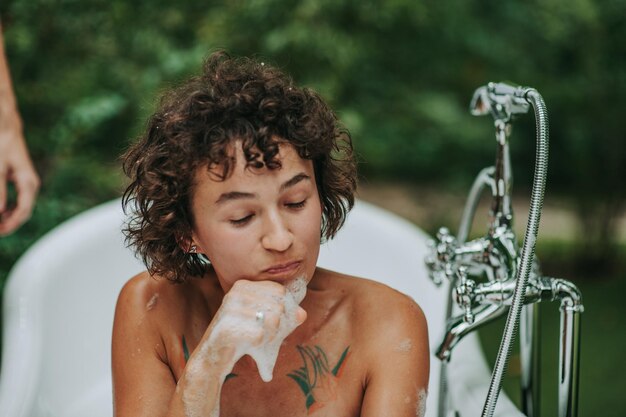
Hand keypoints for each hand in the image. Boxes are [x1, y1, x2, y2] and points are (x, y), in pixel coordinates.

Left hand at [0, 116, 39, 235]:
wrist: (5, 126)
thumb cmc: (2, 144)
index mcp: (29, 184)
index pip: (23, 212)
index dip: (10, 225)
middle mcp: (29, 186)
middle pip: (22, 213)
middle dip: (7, 223)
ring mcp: (24, 183)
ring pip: (17, 208)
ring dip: (5, 217)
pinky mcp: (16, 180)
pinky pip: (13, 200)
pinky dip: (4, 207)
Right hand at [210, 279, 306, 353]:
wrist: (213, 357)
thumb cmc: (242, 337)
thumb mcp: (263, 322)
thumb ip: (284, 315)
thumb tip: (302, 314)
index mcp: (243, 285)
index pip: (280, 291)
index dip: (287, 309)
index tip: (281, 324)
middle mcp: (235, 293)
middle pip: (279, 306)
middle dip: (280, 327)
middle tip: (269, 338)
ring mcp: (230, 309)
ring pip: (273, 321)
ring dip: (271, 337)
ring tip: (260, 342)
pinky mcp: (228, 328)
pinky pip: (261, 336)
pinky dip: (260, 346)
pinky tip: (249, 347)